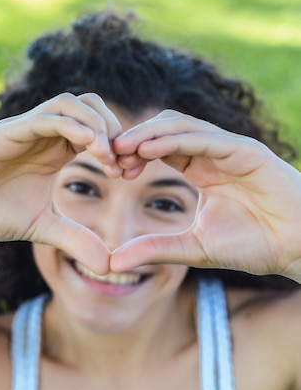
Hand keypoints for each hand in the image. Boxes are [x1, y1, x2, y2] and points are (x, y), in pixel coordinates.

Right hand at [0, 93, 122, 272]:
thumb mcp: (41, 228)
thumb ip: (75, 239)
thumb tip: (109, 266)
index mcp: (54, 150)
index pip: (97, 129)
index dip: (119, 146)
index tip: (130, 174)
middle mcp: (42, 134)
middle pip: (90, 105)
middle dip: (114, 128)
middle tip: (124, 162)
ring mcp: (24, 130)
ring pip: (70, 103)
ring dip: (96, 123)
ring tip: (107, 155)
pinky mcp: (5, 133)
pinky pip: (44, 117)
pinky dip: (70, 125)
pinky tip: (87, 146)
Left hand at [110, 110, 300, 279]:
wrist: (298, 248)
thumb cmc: (252, 245)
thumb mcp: (191, 248)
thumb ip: (154, 249)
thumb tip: (112, 262)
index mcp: (200, 169)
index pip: (158, 149)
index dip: (132, 155)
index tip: (110, 170)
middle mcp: (212, 153)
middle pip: (164, 130)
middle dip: (133, 139)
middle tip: (108, 155)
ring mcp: (229, 149)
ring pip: (180, 126)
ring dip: (147, 134)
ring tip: (121, 148)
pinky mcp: (246, 151)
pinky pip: (204, 138)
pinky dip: (173, 140)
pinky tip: (147, 150)